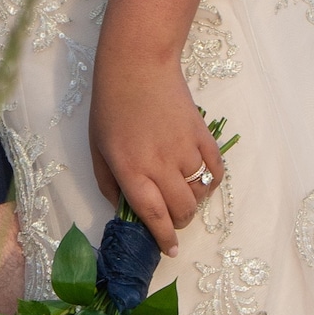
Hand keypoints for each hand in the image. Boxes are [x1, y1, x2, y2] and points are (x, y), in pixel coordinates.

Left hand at [88, 51, 224, 256]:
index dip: (164, 238)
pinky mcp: (202, 135)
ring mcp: (184, 149)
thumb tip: (124, 209)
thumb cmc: (111, 106)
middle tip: (173, 219)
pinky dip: (212, 180)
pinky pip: (216, 170)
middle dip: (180, 222)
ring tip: (181, 189)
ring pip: (199, 192)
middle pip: (182, 210)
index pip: (153, 216)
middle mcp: (160, 164)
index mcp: (131, 170)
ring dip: (193, 199)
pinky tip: (201, 177)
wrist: (138, 65)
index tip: (171, 250)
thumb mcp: (97, 147)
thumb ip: (109, 183)